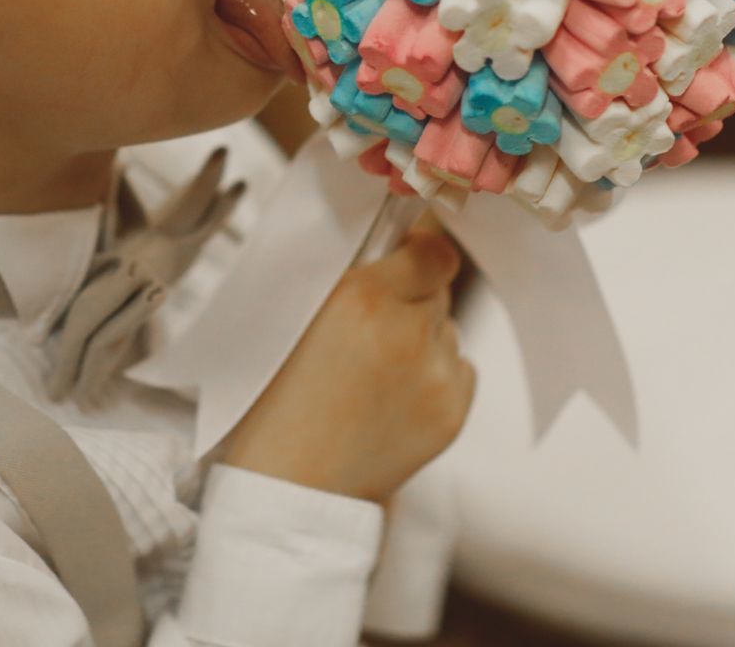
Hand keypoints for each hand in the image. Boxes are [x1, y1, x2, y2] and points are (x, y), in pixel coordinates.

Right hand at [219, 220, 475, 502]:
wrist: (289, 487)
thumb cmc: (275, 400)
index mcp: (360, 298)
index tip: (402, 260)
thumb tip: (395, 247)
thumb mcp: (293, 318)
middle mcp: (406, 331)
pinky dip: (435, 376)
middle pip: (438, 288)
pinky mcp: (452, 413)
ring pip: (447, 329)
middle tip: (371, 328)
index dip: (417, 254)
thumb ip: (348, 279)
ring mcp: (435, 375)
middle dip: (411, 298)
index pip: (432, 250)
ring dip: (422, 338)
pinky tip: (394, 398)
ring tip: (376, 373)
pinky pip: (460, 370)